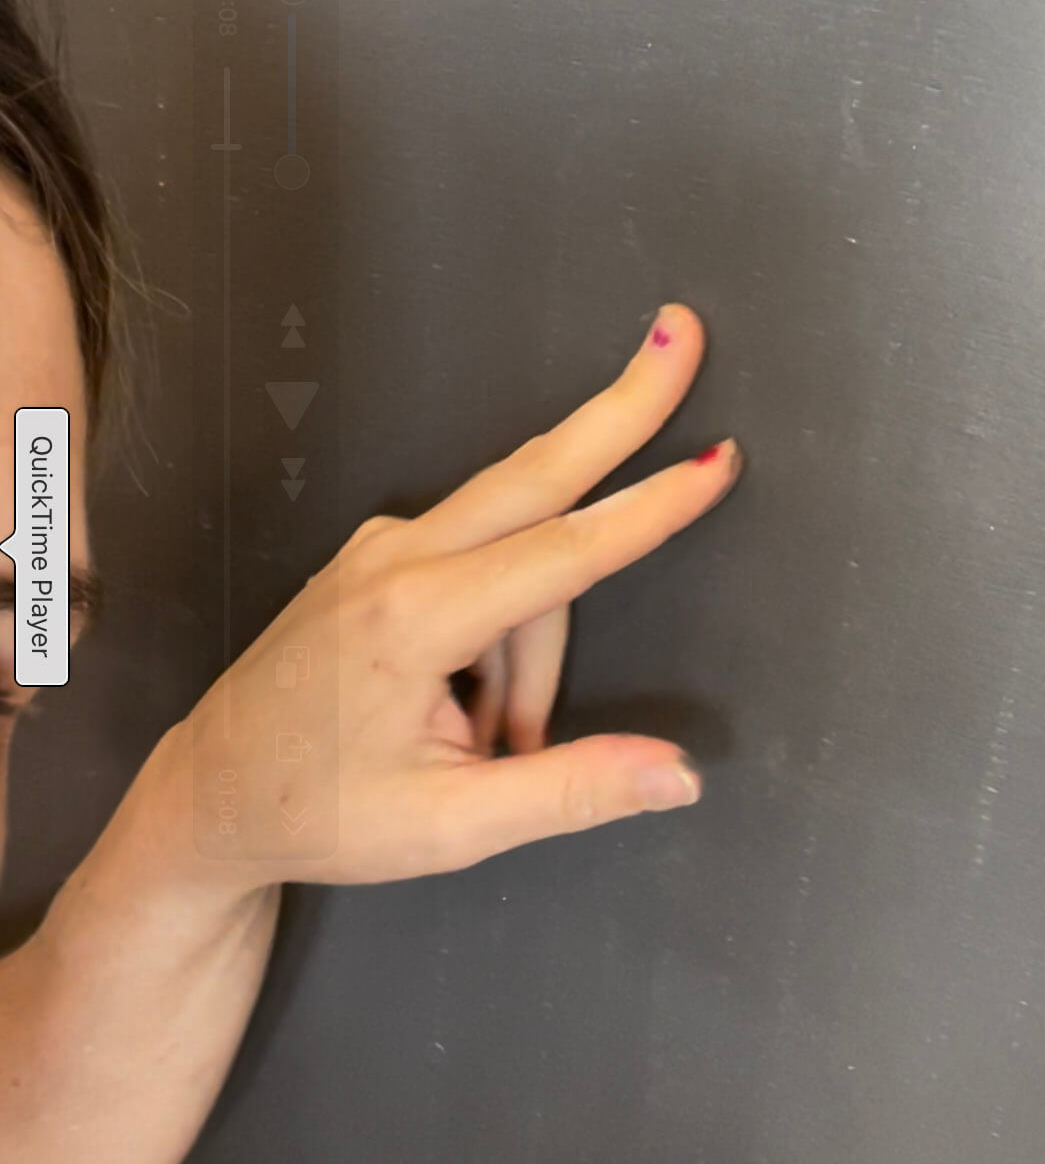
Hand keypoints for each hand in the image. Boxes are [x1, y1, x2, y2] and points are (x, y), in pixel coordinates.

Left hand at [159, 303, 740, 890]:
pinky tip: (470, 708)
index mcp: (415, 618)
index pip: (565, 554)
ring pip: (515, 552)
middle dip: (620, 408)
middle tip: (683, 334)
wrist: (209, 796)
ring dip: (533, 646)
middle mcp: (398, 557)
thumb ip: (570, 791)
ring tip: (492, 745)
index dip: (652, 507)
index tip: (716, 459)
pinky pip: (480, 565)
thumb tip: (679, 771)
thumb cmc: (319, 813)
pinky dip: (504, 629)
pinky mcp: (382, 553)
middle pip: (539, 472)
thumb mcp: (449, 828)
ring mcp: (384, 545)